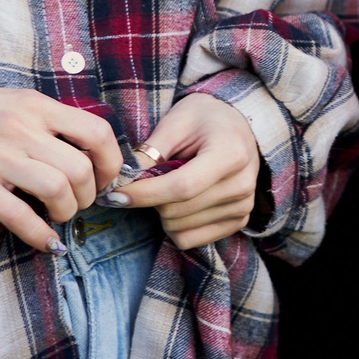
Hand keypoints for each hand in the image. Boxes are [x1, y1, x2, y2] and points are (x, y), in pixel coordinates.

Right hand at [0, 77, 123, 252]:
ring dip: (67, 213)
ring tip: (57, 216)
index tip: (105, 179)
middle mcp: (21, 128)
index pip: (98, 131)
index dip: (112, 162)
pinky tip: (45, 243)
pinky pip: (20, 218)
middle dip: (89, 195)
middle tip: (77, 203)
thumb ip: (44, 121)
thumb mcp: (10, 102)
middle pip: (81, 169)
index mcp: (34, 105)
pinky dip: (41, 236)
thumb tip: (84, 152)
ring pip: (58, 191)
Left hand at [103, 93, 260, 251]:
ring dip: (161, 211)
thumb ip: (150, 152)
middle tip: (144, 180)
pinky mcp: (238, 222)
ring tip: (169, 185)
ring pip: (178, 228)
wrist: (238, 125)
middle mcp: (242, 184)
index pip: (182, 187)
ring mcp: (243, 207)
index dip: (145, 194)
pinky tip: (179, 203)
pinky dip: (174, 226)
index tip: (116, 194)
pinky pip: (189, 239)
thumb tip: (122, 182)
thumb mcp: (176, 123)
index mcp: (230, 154)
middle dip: (150, 198)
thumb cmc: (204, 119)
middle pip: (176, 210)